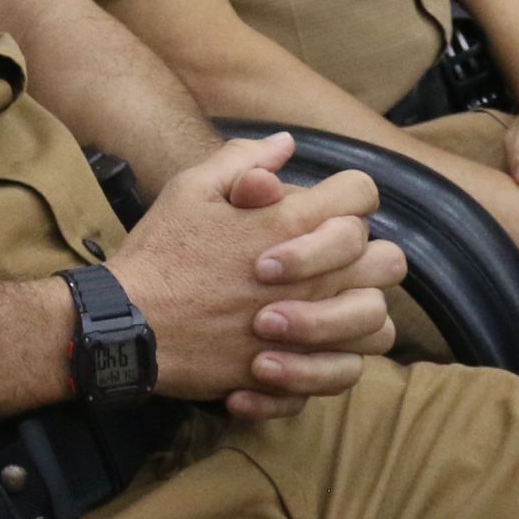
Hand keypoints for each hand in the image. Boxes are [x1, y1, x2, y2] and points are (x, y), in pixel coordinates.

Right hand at [112, 133, 403, 418]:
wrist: (128, 326)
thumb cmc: (160, 254)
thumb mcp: (191, 189)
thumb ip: (244, 160)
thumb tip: (286, 145)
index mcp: (290, 225)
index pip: (361, 194)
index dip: (346, 195)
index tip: (319, 208)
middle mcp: (312, 279)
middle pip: (390, 261)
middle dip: (365, 256)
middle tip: (329, 262)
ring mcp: (306, 330)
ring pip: (379, 325)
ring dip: (356, 314)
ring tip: (321, 309)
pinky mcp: (290, 373)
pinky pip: (345, 374)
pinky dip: (328, 366)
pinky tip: (295, 352)